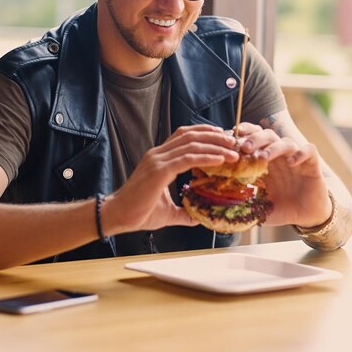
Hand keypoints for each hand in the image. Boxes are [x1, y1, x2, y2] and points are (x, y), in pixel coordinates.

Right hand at [102, 125, 239, 233]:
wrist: (118, 216)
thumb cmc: (138, 212)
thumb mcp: (168, 211)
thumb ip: (184, 212)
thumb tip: (199, 218)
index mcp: (159, 158)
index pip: (184, 136)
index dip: (205, 133)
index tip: (223, 138)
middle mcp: (158, 154)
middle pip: (191, 135)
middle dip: (215, 136)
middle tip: (234, 142)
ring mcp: (158, 160)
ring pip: (191, 144)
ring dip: (215, 145)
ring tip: (233, 151)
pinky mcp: (159, 171)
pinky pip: (187, 159)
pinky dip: (206, 157)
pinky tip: (220, 160)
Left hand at [233, 123, 331, 227]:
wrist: (306, 216)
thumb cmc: (281, 208)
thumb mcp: (258, 206)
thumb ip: (242, 204)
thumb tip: (220, 209)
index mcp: (264, 162)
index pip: (253, 139)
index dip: (242, 136)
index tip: (230, 139)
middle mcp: (279, 156)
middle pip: (267, 136)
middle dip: (254, 139)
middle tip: (244, 148)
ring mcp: (296, 158)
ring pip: (286, 142)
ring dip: (273, 147)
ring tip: (262, 157)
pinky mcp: (312, 164)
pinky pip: (309, 150)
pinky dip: (300, 153)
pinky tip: (292, 162)